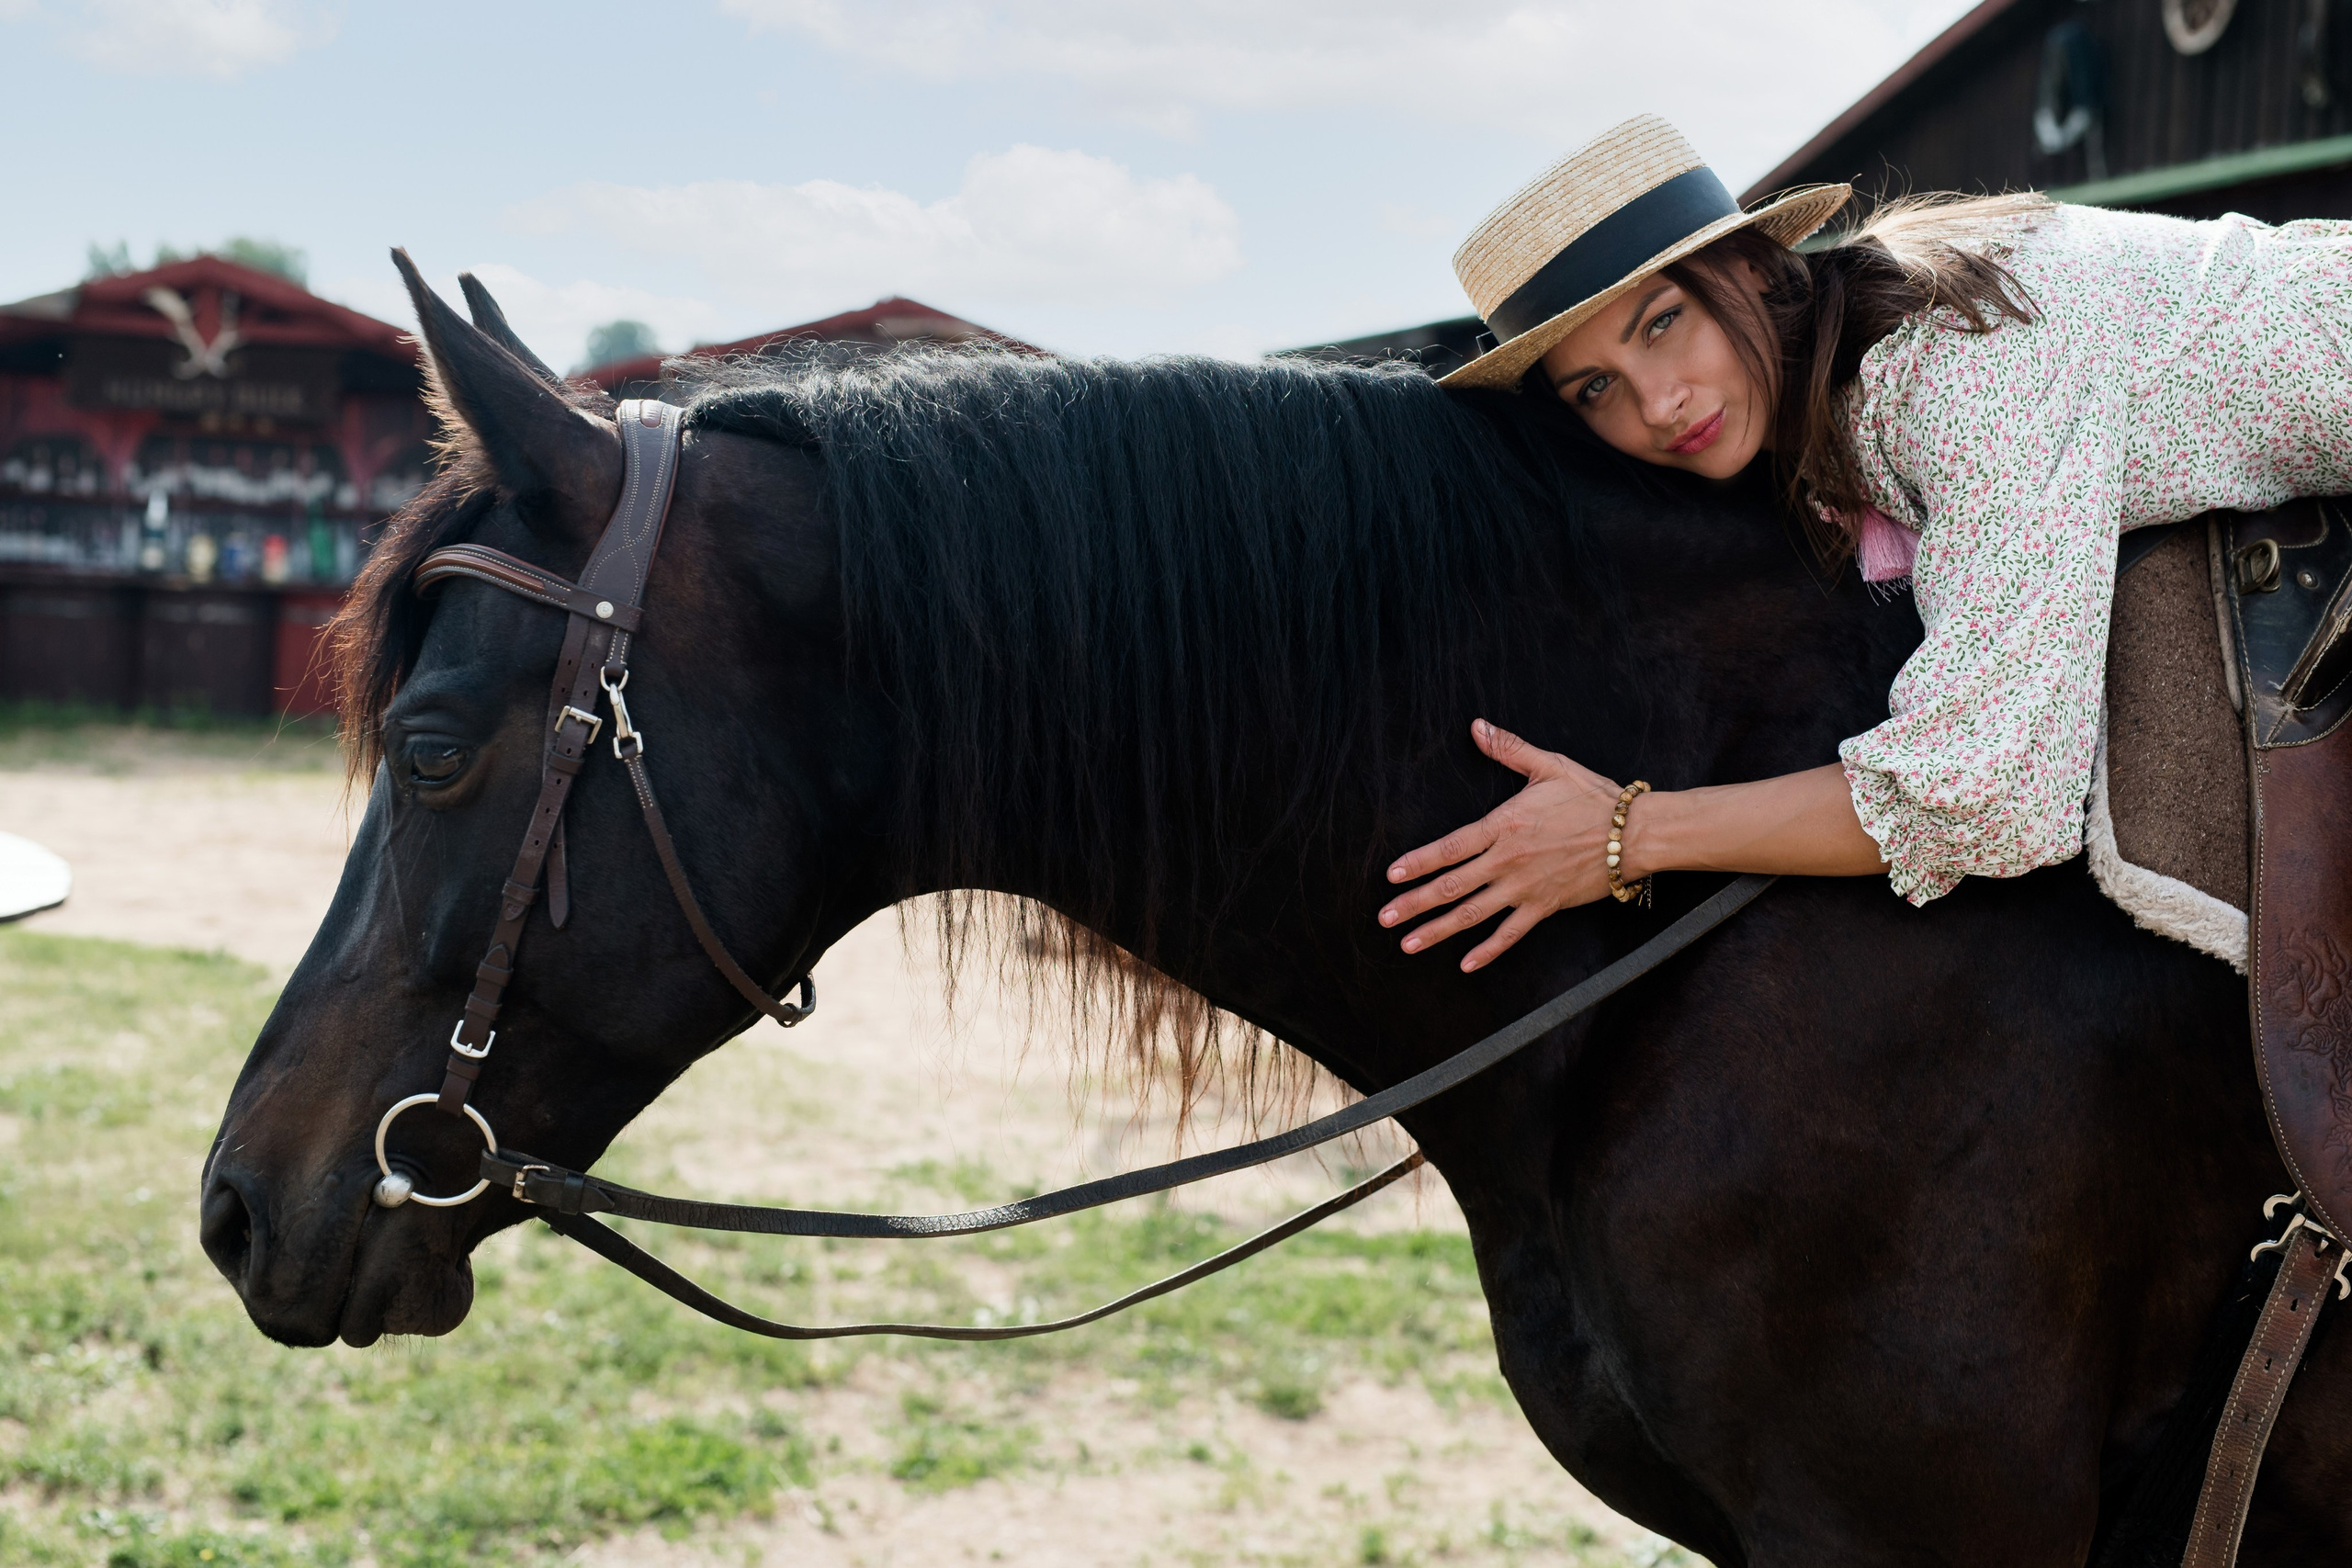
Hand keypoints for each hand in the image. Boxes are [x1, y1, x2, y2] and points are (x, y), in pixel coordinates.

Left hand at [1377, 718, 1629, 971]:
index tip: (1391, 876)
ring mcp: (1525, 887)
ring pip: (1472, 914)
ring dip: (1437, 930)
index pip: (1450, 848)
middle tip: (1385, 918)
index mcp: (1504, 825)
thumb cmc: (1594, 797)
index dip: (1418, 862)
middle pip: (1451, 886)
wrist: (1635, 833)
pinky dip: (1488, 951)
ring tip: (1408, 944)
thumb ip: (1509, 749)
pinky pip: (1510, 934)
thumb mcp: (1550, 765)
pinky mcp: (1545, 906)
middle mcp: (1508, 860)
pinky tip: (1465, 964)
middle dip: (1414, 903)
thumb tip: (1477, 726)